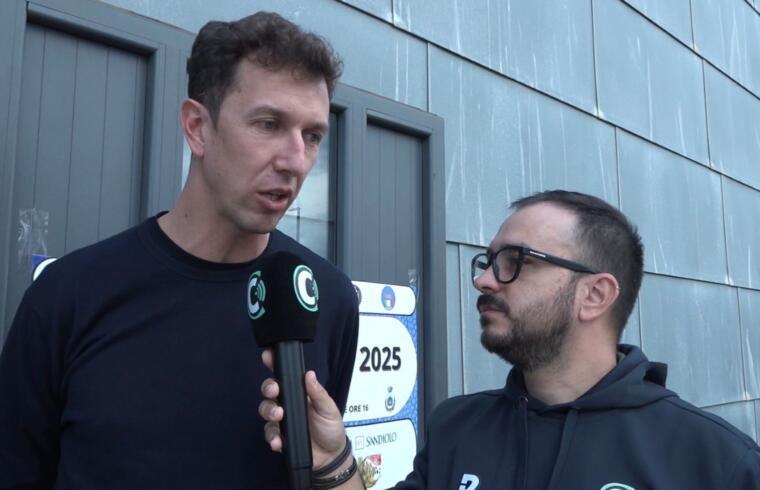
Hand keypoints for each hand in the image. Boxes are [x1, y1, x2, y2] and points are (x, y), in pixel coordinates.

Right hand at [258, 349, 347, 468]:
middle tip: (275, 391)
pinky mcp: (279, 436)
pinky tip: (278, 441)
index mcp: (299, 393)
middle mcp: (287, 404)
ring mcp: (281, 420)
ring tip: (279, 416)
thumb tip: (309, 374)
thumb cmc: (331, 427)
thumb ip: (318, 394)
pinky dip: (272, 436)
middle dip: (268, 388)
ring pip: (266, 410)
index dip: (274, 365)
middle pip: (270, 391)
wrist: (330, 456)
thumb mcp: (329, 409)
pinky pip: (269, 434)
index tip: (268, 357)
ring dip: (269, 411)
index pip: (284, 376)